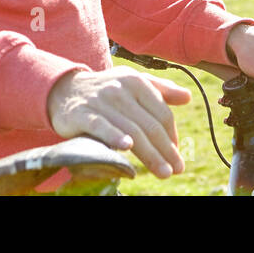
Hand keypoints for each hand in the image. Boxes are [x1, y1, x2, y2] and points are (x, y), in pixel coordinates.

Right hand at [47, 67, 190, 178]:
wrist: (65, 89)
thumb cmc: (107, 89)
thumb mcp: (133, 83)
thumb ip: (161, 89)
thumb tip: (188, 97)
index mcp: (136, 81)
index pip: (161, 112)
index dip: (172, 135)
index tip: (176, 153)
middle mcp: (121, 89)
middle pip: (149, 125)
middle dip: (165, 150)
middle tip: (176, 168)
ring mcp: (101, 101)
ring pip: (130, 130)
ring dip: (149, 153)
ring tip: (163, 171)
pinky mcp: (82, 113)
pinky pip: (101, 126)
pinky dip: (114, 137)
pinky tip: (126, 149)